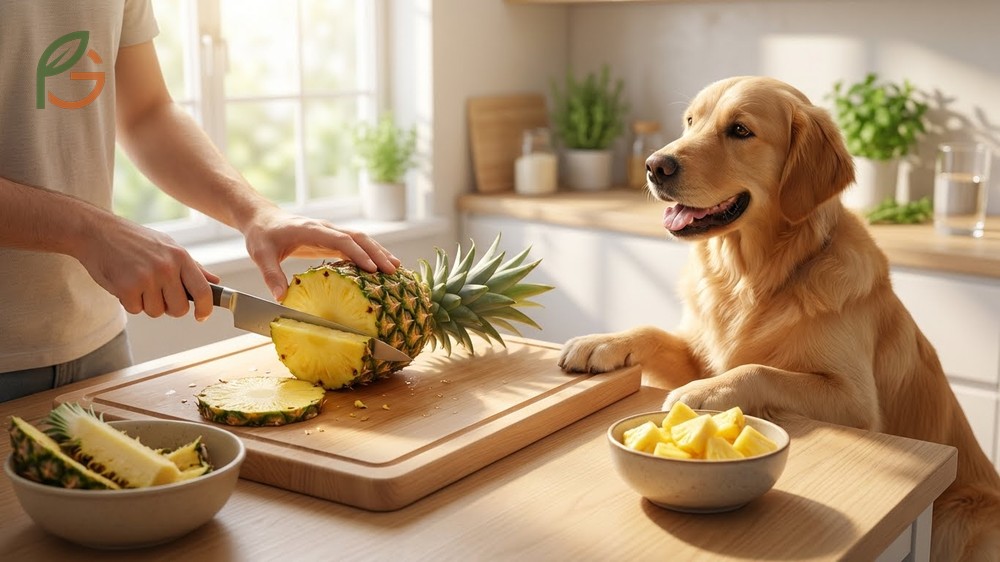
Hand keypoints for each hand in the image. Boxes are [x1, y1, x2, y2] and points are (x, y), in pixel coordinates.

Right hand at [74, 214, 219, 320]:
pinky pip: (136, 310)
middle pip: (180, 309)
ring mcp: (147, 278)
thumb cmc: (134, 240)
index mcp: (180, 257)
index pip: (204, 291)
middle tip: (157, 294)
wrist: (96, 231)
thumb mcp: (168, 245)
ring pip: (156, 311)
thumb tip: (215, 281)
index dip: (205, 309)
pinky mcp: (127, 287)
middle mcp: (167, 267)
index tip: (201, 316)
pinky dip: (129, 302)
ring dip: (146, 303)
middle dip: (169, 307)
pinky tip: (124, 283)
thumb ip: (193, 266)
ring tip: (137, 282)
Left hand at [241, 208, 400, 299]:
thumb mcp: (261, 255)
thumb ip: (271, 275)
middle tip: (393, 270)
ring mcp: (330, 233)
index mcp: (311, 230)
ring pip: (361, 239)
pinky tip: (380, 268)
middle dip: (377, 253)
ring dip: (378, 252)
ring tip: (396, 268)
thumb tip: (281, 297)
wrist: (262, 218)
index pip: (341, 240)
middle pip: (359, 237)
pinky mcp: (331, 239)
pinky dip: (370, 255)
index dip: (358, 254)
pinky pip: (355, 246)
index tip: (372, 269)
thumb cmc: (262, 235)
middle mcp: (325, 229)